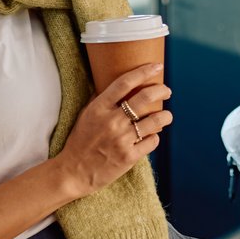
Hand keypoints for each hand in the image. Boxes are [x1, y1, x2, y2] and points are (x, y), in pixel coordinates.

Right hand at [54, 63, 171, 198]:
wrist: (73, 172)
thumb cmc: (79, 142)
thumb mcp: (85, 115)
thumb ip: (100, 99)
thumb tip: (118, 84)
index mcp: (99, 108)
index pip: (125, 83)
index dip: (144, 72)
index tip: (156, 66)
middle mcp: (112, 121)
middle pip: (145, 97)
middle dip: (161, 90)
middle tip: (167, 91)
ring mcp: (122, 139)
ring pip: (155, 120)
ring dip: (165, 116)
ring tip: (166, 116)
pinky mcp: (129, 157)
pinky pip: (152, 141)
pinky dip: (155, 137)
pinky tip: (152, 136)